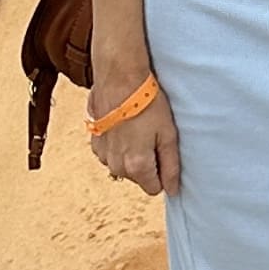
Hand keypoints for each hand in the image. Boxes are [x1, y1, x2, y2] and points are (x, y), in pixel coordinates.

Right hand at [90, 73, 180, 201]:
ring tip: (138, 128)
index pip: (154, 189)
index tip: (163, 151)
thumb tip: (173, 190)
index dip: (162, 173)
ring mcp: (103, 155)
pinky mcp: (95, 143)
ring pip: (123, 166)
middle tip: (152, 135)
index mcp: (137, 166)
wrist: (119, 79)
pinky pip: (111, 154)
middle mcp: (116, 166)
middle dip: (147, 162)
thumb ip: (171, 166)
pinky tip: (124, 125)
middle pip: (138, 177)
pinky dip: (118, 144)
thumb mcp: (168, 134)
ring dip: (131, 153)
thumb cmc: (148, 104)